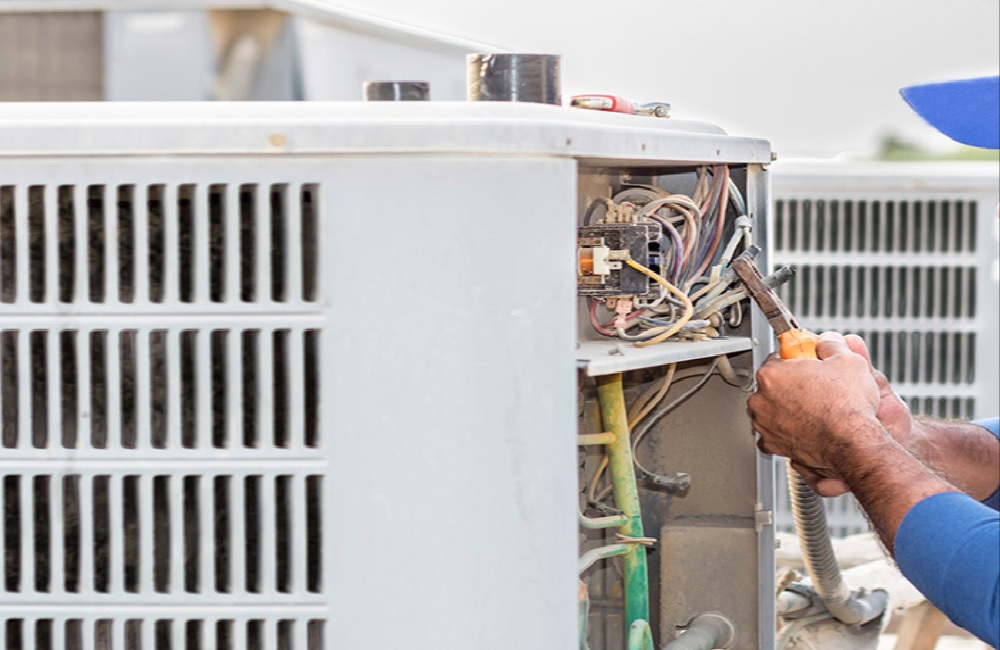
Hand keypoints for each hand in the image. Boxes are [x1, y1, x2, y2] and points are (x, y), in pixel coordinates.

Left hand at [748, 332, 885, 475]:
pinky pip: (774, 433)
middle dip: (790, 385)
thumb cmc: (847, 407)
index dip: (796, 360)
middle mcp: (761, 399)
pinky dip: (786, 430)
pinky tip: (803, 426)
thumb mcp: (848, 360)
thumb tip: (828, 341)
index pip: (777, 358)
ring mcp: (765, 423)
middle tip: (813, 387)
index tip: (806, 364)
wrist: (851, 443)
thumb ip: (832, 345)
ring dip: (787, 408)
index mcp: (772, 374)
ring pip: (772, 409)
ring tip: (812, 407)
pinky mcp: (772, 444)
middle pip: (772, 384)